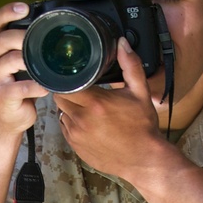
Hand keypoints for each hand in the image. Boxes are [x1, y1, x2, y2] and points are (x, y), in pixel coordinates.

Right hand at [0, 1, 48, 136]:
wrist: (6, 119)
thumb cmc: (15, 87)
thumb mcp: (16, 62)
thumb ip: (23, 44)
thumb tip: (47, 25)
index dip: (8, 12)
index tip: (24, 8)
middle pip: (4, 39)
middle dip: (25, 35)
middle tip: (42, 37)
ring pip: (12, 59)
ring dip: (32, 59)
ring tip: (45, 63)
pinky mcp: (2, 95)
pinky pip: (23, 86)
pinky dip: (38, 85)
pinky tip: (47, 86)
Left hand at [55, 37, 168, 181]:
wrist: (143, 159)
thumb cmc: (143, 126)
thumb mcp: (141, 92)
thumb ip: (130, 66)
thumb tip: (121, 44)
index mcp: (95, 103)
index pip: (64, 84)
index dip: (66, 79)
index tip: (74, 76)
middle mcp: (81, 119)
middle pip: (59, 98)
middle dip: (67, 92)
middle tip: (81, 90)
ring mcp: (77, 135)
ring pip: (61, 114)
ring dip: (69, 109)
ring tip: (86, 108)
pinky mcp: (76, 147)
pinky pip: (65, 130)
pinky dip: (72, 124)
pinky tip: (87, 123)